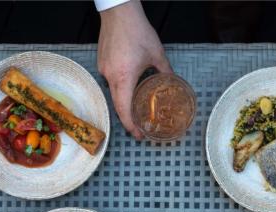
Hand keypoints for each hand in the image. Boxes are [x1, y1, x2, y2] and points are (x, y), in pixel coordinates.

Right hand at [97, 0, 171, 138]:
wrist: (119, 12)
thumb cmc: (137, 31)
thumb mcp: (157, 53)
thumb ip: (165, 71)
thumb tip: (173, 82)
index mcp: (124, 78)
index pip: (124, 110)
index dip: (131, 126)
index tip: (139, 135)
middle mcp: (111, 77)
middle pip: (118, 105)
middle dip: (128, 119)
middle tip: (139, 127)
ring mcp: (104, 70)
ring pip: (113, 93)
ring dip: (124, 103)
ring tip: (135, 108)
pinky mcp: (102, 63)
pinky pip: (110, 81)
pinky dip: (119, 87)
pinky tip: (128, 84)